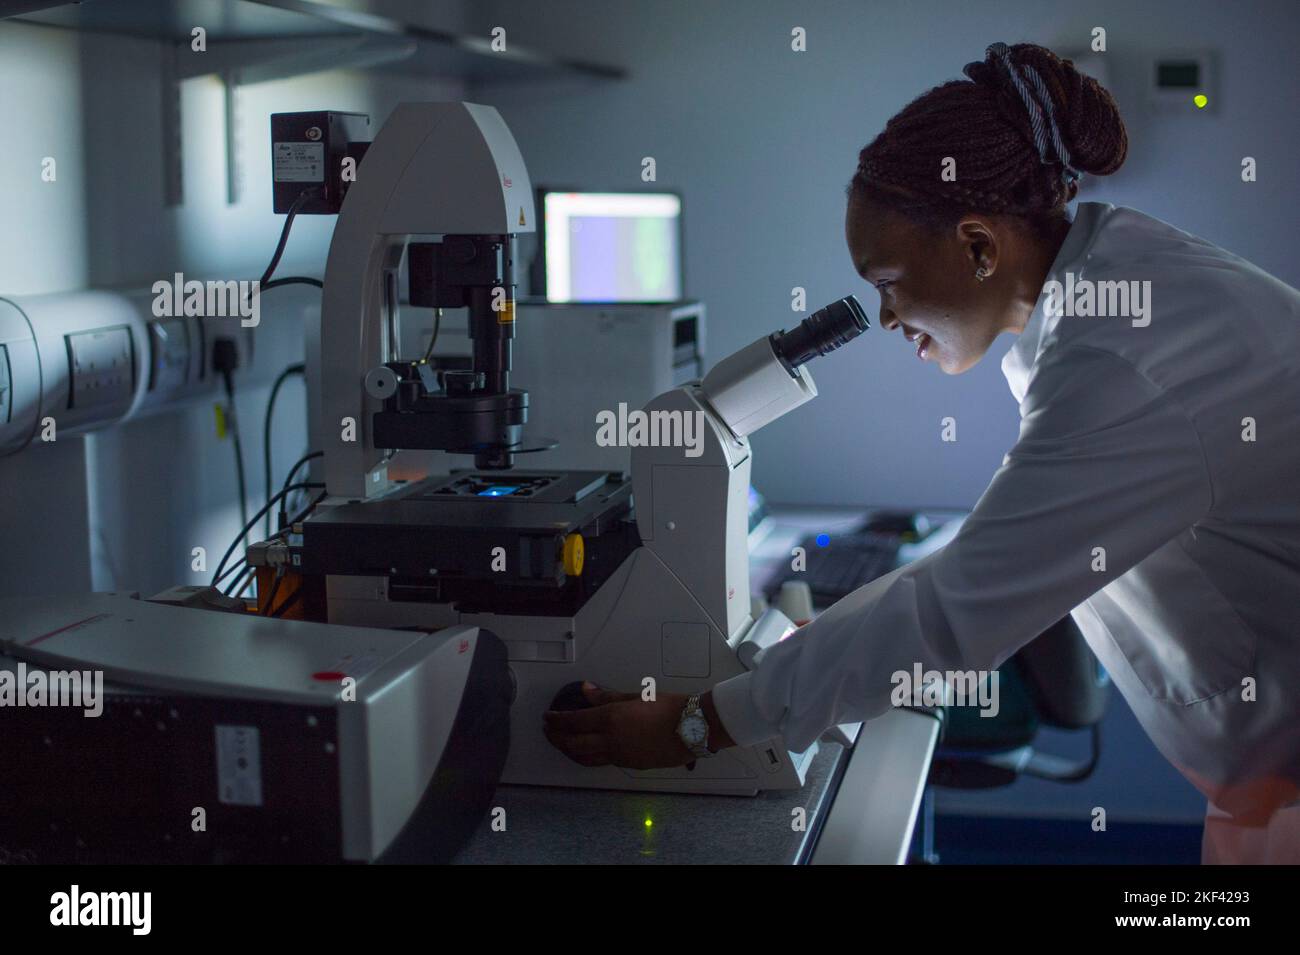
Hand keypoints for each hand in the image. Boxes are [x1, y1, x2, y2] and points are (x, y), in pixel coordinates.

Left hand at [543, 684, 695, 769]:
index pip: (573, 722)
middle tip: (549, 731)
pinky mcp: (629, 764)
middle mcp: (611, 740)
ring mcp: (620, 755)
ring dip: (569, 751)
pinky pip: (601, 761)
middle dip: (556, 738)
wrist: (693, 727)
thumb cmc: (669, 708)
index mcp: (611, 719)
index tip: (548, 717)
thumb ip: (606, 695)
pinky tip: (586, 751)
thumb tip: (587, 690)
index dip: (557, 720)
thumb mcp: (634, 695)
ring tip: (562, 743)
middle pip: (573, 744)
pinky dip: (587, 756)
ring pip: (585, 758)